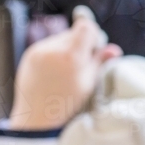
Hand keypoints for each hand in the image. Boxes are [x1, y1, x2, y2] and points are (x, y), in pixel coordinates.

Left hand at [9, 15, 122, 130]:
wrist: (36, 117)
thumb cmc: (66, 104)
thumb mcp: (89, 84)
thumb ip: (100, 63)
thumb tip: (114, 49)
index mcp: (70, 56)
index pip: (86, 27)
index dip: (94, 35)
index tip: (95, 48)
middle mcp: (52, 49)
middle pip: (74, 32)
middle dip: (81, 43)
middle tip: (83, 63)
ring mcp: (38, 50)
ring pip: (61, 38)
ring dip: (68, 48)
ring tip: (67, 70)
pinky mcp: (30, 54)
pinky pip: (49, 45)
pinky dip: (56, 53)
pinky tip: (55, 71)